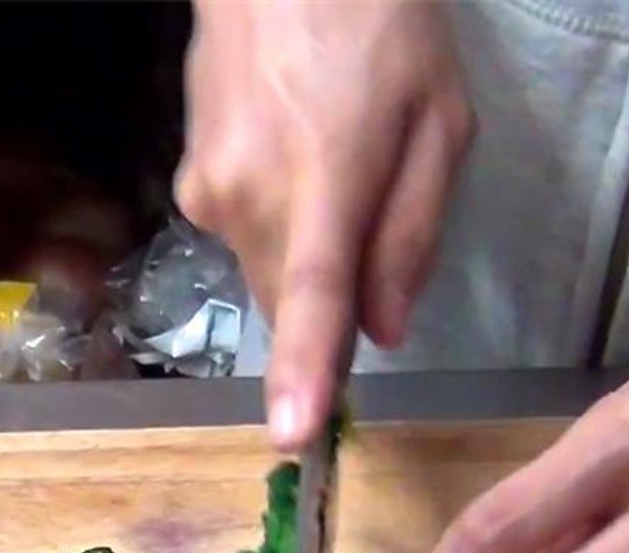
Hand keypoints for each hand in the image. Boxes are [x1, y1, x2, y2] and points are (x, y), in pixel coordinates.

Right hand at [176, 0, 474, 450]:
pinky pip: (242, 240)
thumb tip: (384, 330)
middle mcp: (250, 198)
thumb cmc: (379, 23)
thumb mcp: (440, 119)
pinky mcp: (187, 191)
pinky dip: (273, 224)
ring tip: (326, 160)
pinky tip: (288, 153)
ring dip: (301, 253)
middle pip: (291, 302)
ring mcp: (208, 198)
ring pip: (265, 274)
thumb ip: (415, 233)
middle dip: (330, 298)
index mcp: (327, 176)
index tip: (292, 436)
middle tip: (368, 214)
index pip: (312, 293)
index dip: (303, 369)